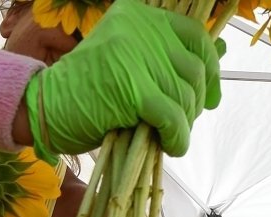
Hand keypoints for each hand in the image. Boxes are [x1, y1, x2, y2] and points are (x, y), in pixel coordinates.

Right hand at [25, 0, 221, 158]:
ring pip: (185, 97)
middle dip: (194, 104)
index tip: (210, 96)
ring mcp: (135, 56)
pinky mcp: (132, 88)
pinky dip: (178, 137)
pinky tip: (171, 145)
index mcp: (139, 16)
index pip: (195, 35)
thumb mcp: (131, 61)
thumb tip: (223, 52)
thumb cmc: (90, 90)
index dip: (210, 68)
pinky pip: (173, 117)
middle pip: (194, 71)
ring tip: (170, 136)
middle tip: (180, 122)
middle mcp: (139, 29)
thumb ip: (170, 56)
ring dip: (184, 124)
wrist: (46, 107)